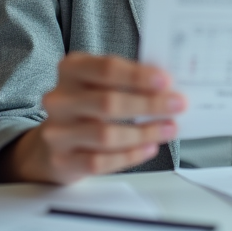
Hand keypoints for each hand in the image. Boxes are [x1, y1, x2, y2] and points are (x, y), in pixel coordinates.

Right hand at [0, 53, 184, 183]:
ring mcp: (58, 132)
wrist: (54, 141)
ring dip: (144, 132)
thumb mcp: (101, 83)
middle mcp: (60, 99)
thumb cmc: (87, 106)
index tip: (166, 81)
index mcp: (71, 70)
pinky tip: (149, 147)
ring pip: (106, 135)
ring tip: (169, 128)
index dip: (138, 76)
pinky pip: (100, 162)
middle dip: (149, 105)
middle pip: (108, 102)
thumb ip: (129, 80)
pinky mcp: (62, 161)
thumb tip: (167, 86)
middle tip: (177, 105)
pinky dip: (130, 155)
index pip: (106, 69)